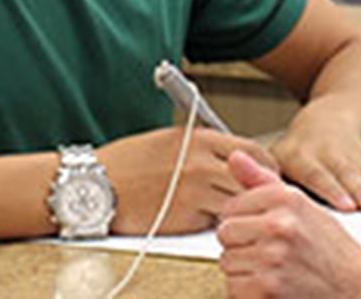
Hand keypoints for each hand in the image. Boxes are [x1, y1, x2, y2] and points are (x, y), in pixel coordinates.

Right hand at [97, 126, 279, 235]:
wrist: (93, 185)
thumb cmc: (127, 163)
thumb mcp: (170, 140)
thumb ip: (204, 147)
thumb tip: (234, 158)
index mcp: (201, 138)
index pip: (254, 151)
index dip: (265, 166)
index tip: (266, 176)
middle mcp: (203, 163)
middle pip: (253, 181)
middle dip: (258, 192)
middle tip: (258, 201)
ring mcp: (195, 192)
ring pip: (238, 204)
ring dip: (237, 209)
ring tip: (231, 212)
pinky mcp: (185, 218)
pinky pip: (215, 223)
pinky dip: (214, 223)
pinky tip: (203, 219)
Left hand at [218, 152, 360, 298]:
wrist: (358, 286)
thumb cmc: (332, 249)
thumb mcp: (302, 205)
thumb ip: (263, 181)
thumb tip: (234, 157)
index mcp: (284, 199)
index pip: (231, 207)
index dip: (244, 223)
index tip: (264, 232)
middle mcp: (278, 224)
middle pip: (225, 234)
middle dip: (242, 245)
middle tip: (271, 253)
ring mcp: (272, 256)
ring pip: (227, 262)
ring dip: (246, 270)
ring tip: (275, 270)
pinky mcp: (268, 288)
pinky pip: (235, 287)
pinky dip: (250, 292)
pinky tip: (273, 286)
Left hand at [271, 107, 360, 211]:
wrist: (330, 118)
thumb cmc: (297, 152)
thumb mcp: (276, 158)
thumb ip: (269, 183)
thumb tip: (258, 209)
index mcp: (297, 153)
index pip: (314, 172)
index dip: (330, 188)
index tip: (343, 206)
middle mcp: (324, 150)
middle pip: (343, 171)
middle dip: (357, 190)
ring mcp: (348, 152)